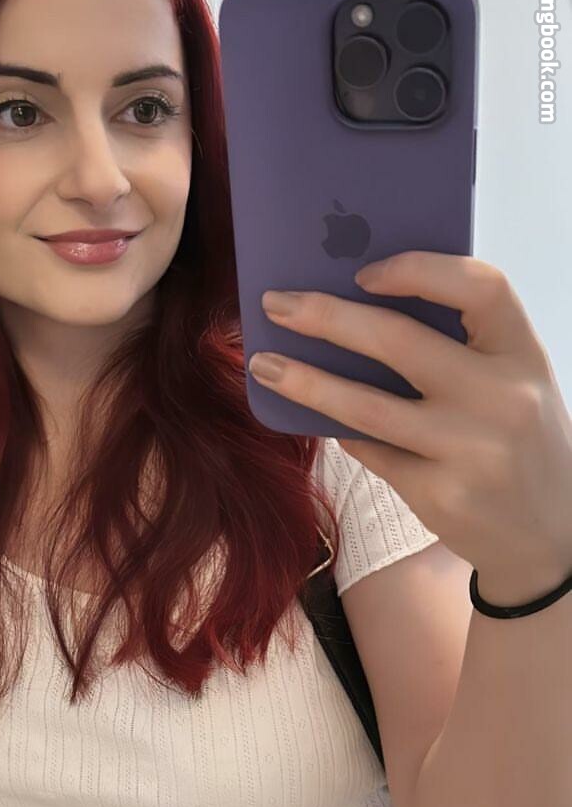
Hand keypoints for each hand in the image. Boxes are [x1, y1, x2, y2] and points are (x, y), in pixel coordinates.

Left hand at [251, 253, 571, 598]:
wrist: (550, 536)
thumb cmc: (518, 440)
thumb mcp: (512, 383)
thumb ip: (460, 347)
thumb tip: (354, 307)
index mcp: (524, 353)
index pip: (481, 286)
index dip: (418, 270)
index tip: (362, 272)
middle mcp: (502, 398)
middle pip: (399, 341)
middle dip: (324, 317)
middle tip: (275, 305)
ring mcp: (470, 451)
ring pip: (365, 406)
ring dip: (305, 382)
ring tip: (263, 366)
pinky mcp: (439, 495)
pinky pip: (371, 451)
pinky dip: (341, 431)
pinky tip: (322, 419)